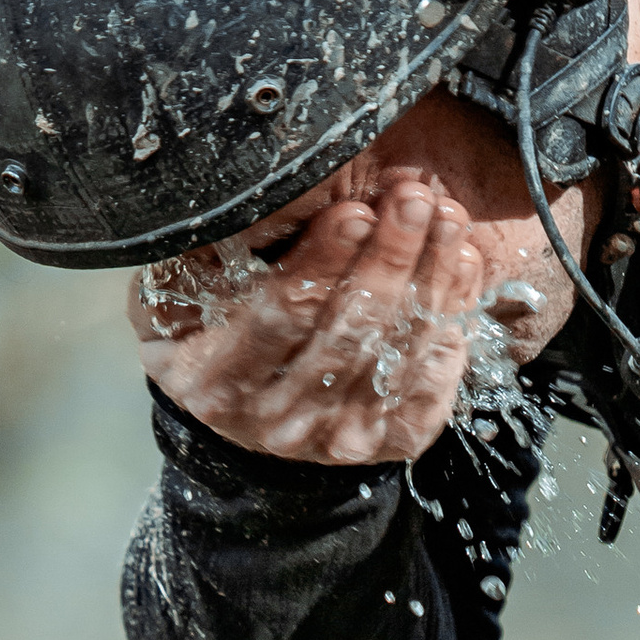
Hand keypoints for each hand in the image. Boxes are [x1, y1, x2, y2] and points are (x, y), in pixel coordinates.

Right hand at [129, 168, 489, 465]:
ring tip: (444, 215)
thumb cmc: (211, 328)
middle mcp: (278, 423)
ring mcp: (339, 439)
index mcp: (217, 383)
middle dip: (387, 257)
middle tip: (412, 198)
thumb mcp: (181, 292)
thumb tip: (252, 200)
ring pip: (396, 351)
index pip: (278, 317)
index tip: (354, 211)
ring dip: (429, 277)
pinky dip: (451, 317)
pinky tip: (458, 263)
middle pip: (348, 333)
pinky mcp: (391, 441)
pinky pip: (432, 378)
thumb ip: (208, 257)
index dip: (320, 264)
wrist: (253, 406)